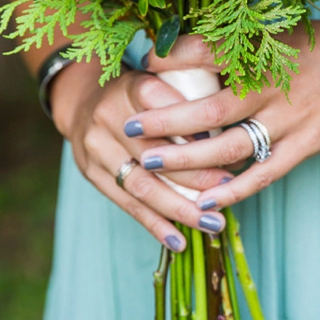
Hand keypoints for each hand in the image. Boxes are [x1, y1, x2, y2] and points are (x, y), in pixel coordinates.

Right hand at [50, 59, 234, 249]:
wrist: (83, 101)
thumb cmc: (141, 93)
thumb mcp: (163, 79)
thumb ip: (193, 94)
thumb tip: (236, 132)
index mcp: (134, 87)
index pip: (170, 110)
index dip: (198, 131)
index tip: (229, 149)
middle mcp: (110, 115)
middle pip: (157, 152)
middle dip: (197, 176)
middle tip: (229, 190)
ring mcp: (97, 147)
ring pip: (143, 184)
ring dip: (180, 208)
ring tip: (212, 223)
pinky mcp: (92, 173)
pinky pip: (127, 204)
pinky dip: (155, 224)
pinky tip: (178, 240)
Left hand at [124, 18, 319, 214]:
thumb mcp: (280, 34)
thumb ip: (236, 45)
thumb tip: (180, 49)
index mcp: (262, 51)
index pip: (205, 54)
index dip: (169, 61)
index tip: (137, 68)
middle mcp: (272, 86)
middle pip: (209, 109)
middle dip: (166, 121)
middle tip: (130, 129)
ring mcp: (290, 119)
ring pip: (230, 146)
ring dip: (188, 158)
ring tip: (151, 165)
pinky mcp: (307, 144)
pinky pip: (265, 173)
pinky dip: (235, 189)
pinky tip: (206, 203)